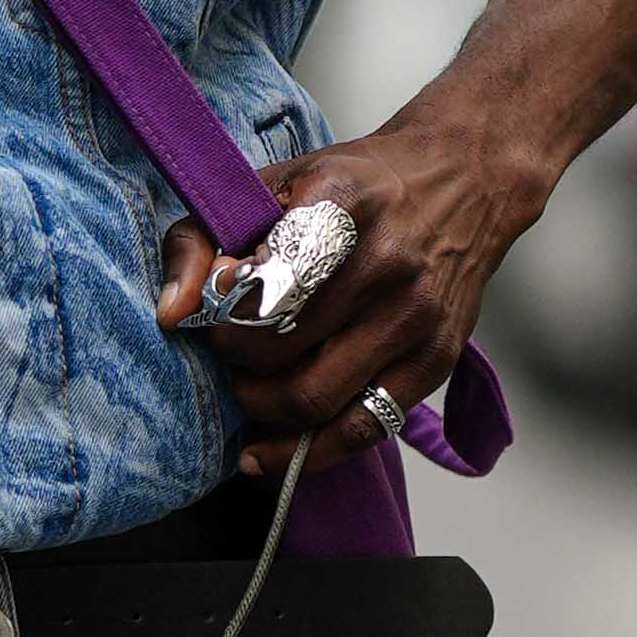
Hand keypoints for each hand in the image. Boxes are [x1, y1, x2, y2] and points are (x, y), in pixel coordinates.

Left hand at [156, 94, 534, 473]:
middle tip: (228, 346)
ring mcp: (415, 317)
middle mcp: (387, 260)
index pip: (267, 278)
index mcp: (343, 202)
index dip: (226, 307)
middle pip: (278, 345)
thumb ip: (205, 236)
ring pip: (312, 397)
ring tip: (248, 386)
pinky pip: (359, 430)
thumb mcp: (277, 183)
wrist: (463, 183)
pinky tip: (263, 453)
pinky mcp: (434, 363)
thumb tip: (172, 312)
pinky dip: (303, 453)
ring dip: (259, 405)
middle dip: (234, 358)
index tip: (217, 304)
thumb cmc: (358, 186)